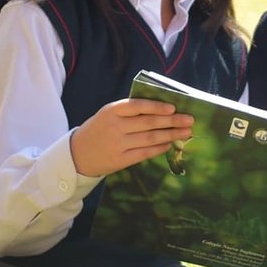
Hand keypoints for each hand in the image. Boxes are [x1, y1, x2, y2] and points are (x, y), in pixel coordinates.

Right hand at [69, 98, 193, 177]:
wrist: (77, 153)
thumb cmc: (99, 129)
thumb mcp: (108, 114)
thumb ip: (130, 110)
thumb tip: (163, 109)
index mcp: (111, 111)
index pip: (137, 106)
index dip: (156, 107)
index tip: (173, 107)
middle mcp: (115, 127)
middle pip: (148, 123)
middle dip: (172, 121)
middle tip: (189, 120)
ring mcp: (117, 145)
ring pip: (149, 139)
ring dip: (170, 135)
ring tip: (185, 132)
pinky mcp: (119, 160)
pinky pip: (143, 154)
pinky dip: (158, 149)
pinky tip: (169, 145)